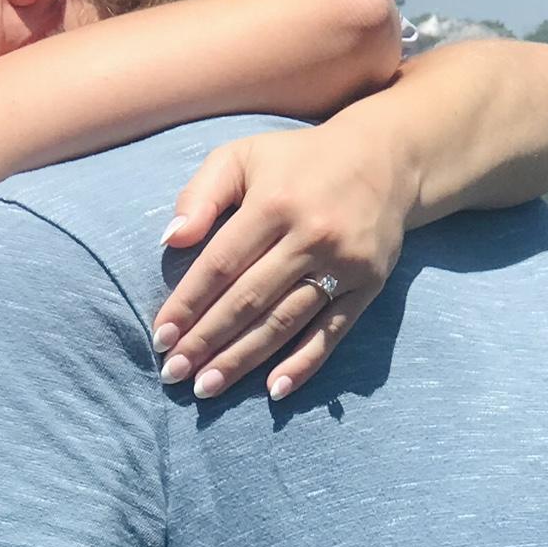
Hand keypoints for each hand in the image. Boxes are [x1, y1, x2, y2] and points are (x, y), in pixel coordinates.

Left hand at [152, 124, 414, 400]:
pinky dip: (303, 364)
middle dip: (206, 341)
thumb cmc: (297, 161)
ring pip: (284, 322)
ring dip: (242, 360)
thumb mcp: (243, 156)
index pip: (220, 265)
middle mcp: (310, 236)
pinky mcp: (367, 286)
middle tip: (174, 374)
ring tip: (207, 388)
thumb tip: (170, 240)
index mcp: (273, 203)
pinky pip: (331, 333)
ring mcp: (342, 265)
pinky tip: (274, 390)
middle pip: (248, 300)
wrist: (386, 157)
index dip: (188, 304)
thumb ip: (202, 194)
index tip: (161, 337)